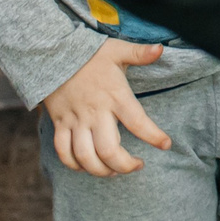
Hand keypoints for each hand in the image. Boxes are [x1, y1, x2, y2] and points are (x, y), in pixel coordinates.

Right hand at [42, 38, 171, 176]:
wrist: (53, 54)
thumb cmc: (90, 54)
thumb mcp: (118, 50)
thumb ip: (140, 53)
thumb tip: (161, 49)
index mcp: (115, 96)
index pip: (138, 122)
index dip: (153, 136)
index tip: (166, 145)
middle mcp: (95, 112)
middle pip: (108, 150)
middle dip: (125, 165)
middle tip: (137, 166)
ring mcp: (75, 120)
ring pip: (85, 156)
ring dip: (100, 171)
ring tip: (115, 171)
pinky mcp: (59, 124)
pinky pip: (63, 152)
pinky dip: (74, 165)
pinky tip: (88, 166)